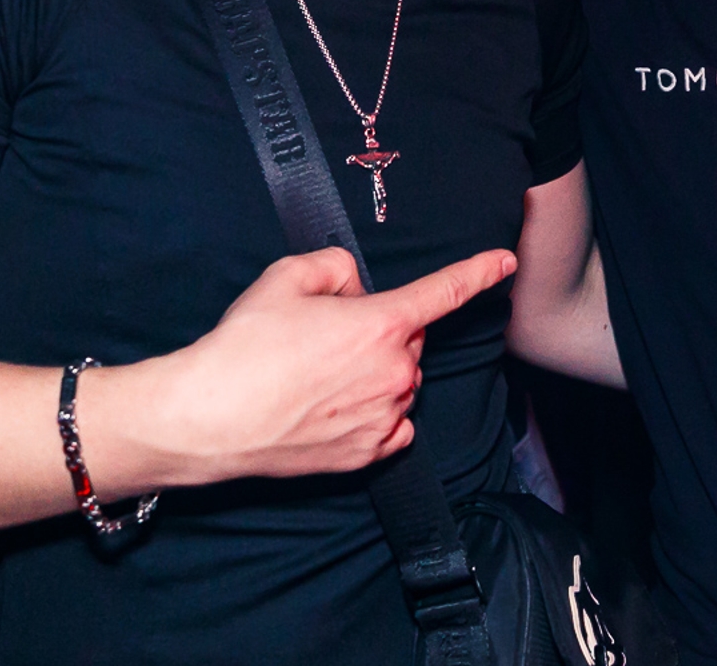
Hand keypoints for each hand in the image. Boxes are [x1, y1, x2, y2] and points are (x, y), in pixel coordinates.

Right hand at [89, 247, 516, 489]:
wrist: (211, 418)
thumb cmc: (244, 346)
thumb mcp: (286, 276)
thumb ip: (335, 266)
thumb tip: (354, 285)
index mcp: (381, 324)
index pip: (445, 291)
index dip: (480, 272)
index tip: (506, 263)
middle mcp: (395, 372)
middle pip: (409, 339)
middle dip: (379, 330)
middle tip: (323, 335)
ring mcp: (385, 417)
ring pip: (398, 381)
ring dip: (373, 372)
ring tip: (314, 376)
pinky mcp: (369, 454)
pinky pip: (392, 423)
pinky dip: (374, 412)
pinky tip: (334, 408)